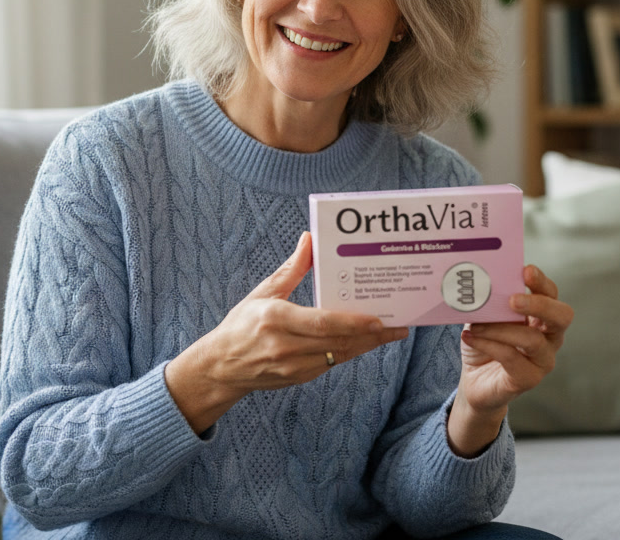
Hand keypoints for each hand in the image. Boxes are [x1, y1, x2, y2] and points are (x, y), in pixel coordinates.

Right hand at [166, 231, 409, 432]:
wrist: (221, 367)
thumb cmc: (241, 325)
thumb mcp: (262, 293)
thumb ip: (291, 269)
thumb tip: (309, 240)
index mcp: (275, 319)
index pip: (321, 323)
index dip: (352, 323)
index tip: (377, 319)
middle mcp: (285, 346)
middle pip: (337, 341)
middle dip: (371, 335)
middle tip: (397, 325)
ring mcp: (293, 366)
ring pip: (339, 355)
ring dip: (366, 345)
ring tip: (390, 333)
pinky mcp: (298, 378)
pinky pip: (331, 363)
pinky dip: (350, 352)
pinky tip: (365, 342)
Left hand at [446, 265, 572, 455]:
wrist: (475, 382)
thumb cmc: (485, 344)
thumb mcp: (485, 318)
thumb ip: (488, 303)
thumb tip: (478, 283)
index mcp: (542, 316)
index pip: (551, 294)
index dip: (542, 281)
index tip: (525, 270)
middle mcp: (550, 337)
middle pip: (561, 316)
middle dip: (539, 304)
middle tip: (512, 299)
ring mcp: (543, 360)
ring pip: (533, 340)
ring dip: (501, 329)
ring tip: (475, 325)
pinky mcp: (529, 379)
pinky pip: (512, 358)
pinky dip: (489, 345)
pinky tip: (469, 337)